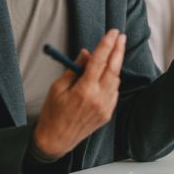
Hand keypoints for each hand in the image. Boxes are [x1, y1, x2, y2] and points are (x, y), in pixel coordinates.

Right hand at [33, 29, 125, 158]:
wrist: (56, 140)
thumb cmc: (53, 113)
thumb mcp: (57, 87)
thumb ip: (74, 69)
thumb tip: (86, 54)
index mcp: (84, 90)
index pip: (99, 61)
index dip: (106, 44)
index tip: (112, 33)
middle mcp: (98, 99)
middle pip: (113, 69)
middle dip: (118, 50)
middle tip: (121, 36)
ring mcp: (105, 108)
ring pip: (115, 80)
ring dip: (115, 65)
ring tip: (113, 52)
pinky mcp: (107, 114)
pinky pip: (113, 92)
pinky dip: (112, 80)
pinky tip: (107, 74)